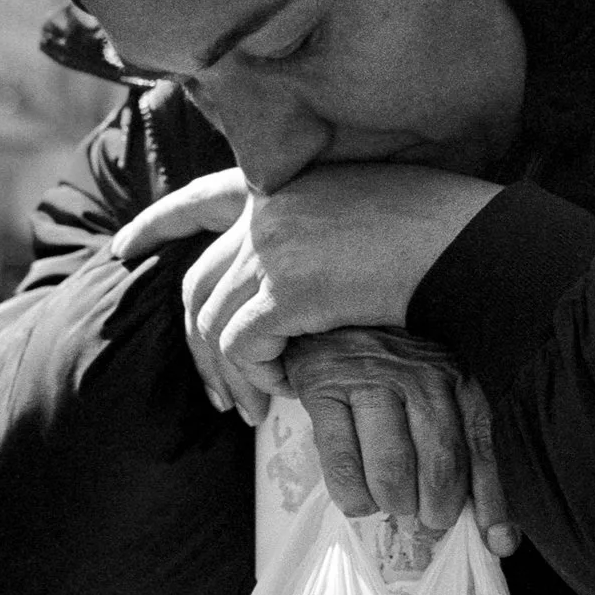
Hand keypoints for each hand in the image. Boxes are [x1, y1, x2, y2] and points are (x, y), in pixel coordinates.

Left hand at [111, 164, 499, 418]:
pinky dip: (260, 376)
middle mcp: (267, 210)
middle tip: (218, 394)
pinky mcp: (282, 291)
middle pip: (199, 282)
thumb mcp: (370, 213)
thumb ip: (322, 235)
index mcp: (286, 185)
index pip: (201, 197)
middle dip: (197, 343)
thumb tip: (301, 288)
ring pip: (212, 323)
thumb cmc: (442, 234)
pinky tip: (294, 390)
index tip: (125, 249)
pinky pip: (241, 347)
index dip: (159, 224)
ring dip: (232, 375)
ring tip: (256, 409)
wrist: (469, 245)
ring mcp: (270, 247)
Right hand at [282, 330, 516, 554]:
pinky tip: (360, 502)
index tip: (498, 543)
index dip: (491, 503)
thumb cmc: (392, 374)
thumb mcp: (438, 397)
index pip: (481, 449)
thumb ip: (464, 454)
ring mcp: (371, 380)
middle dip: (435, 509)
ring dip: (394, 503)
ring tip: (393, 505)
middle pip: (439, 465)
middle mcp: (420, 377)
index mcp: (457, 379)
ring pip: (392, 470)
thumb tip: (499, 536)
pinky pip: (342, 463)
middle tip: (427, 520)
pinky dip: (353, 497)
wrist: (332, 319)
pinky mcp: (325, 390)